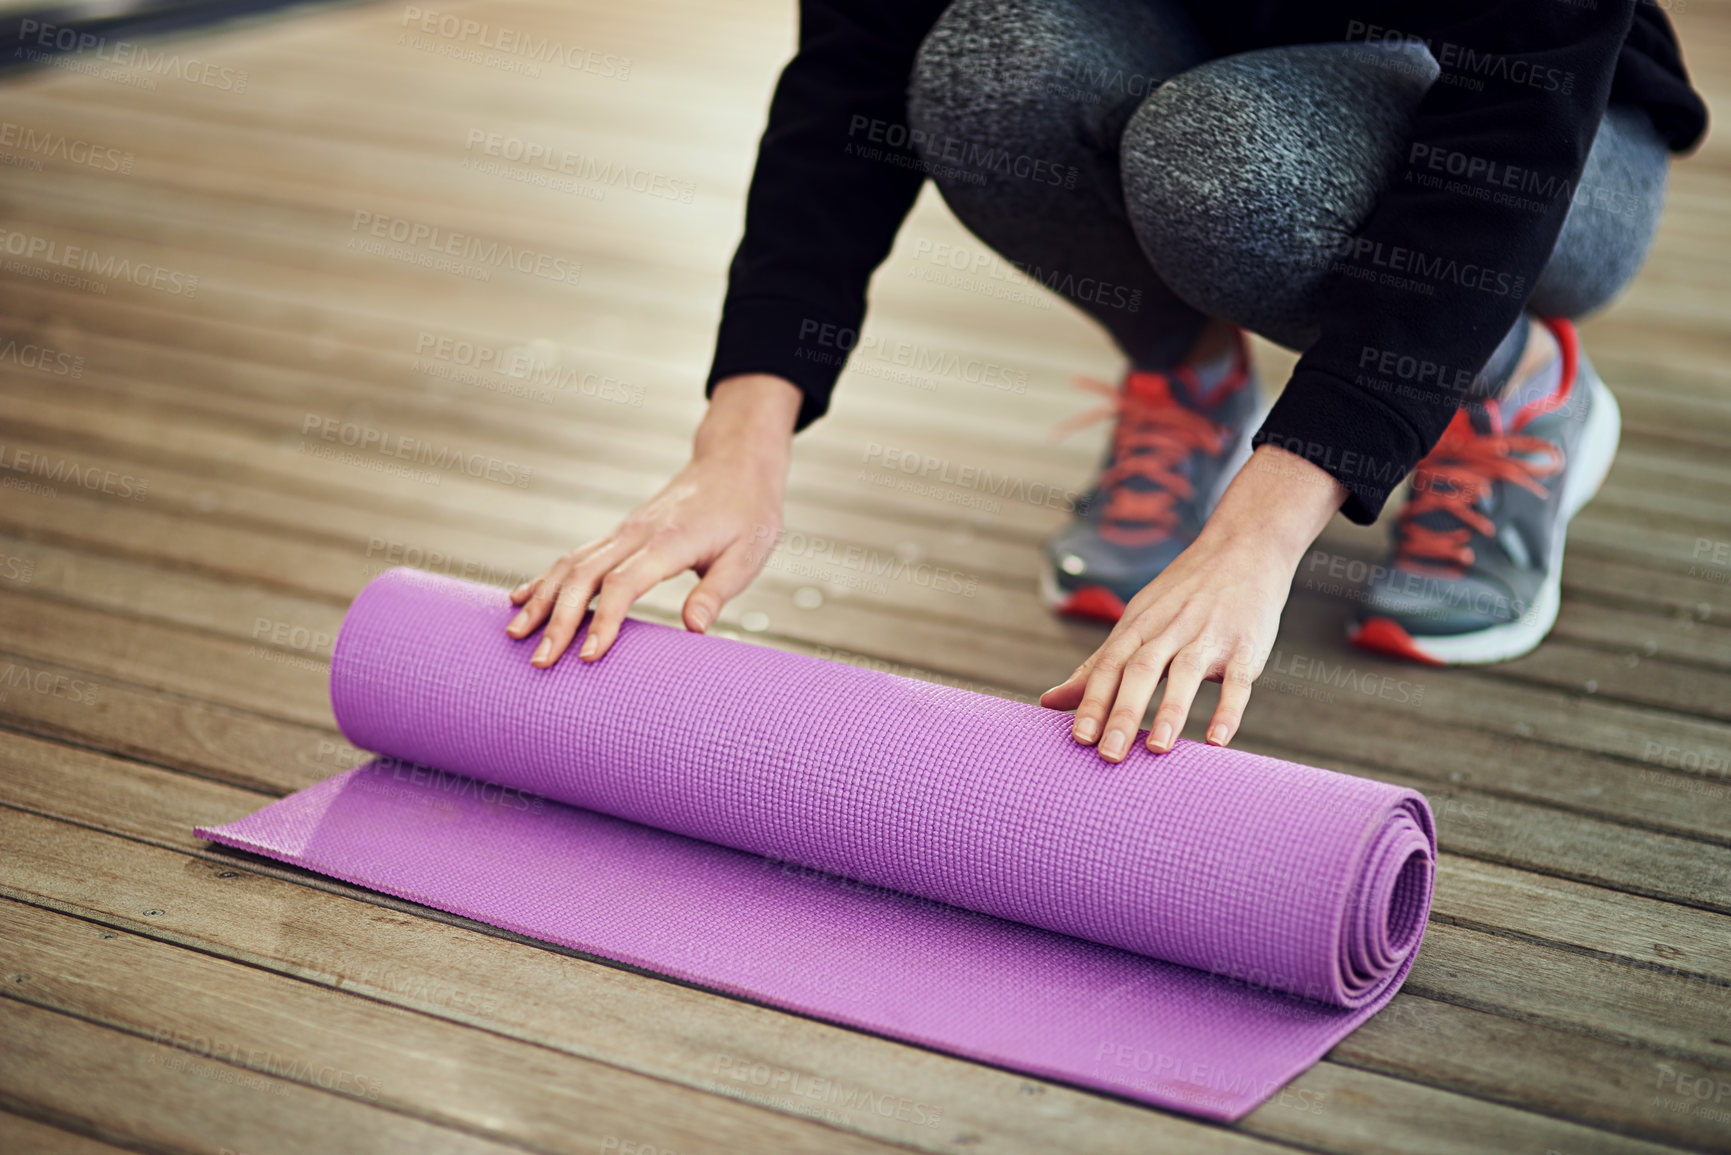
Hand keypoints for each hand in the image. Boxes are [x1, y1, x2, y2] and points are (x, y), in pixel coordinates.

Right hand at [507, 374, 801, 665]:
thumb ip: (716, 591)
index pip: (624, 583)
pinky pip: (574, 556)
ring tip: (515, 635)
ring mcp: (623, 532)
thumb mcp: (747, 555)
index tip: (588, 656)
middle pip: (584, 576)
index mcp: (669, 541)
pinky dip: (546, 579)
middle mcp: (636, 534)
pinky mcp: (619, 534)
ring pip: (570, 565)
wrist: (734, 464)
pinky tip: (521, 598)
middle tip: (541, 662)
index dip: (604, 620)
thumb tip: (694, 629)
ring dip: (541, 600)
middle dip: (558, 620)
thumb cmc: (748, 513)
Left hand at [1038, 444, 1346, 759]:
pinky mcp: (1246, 646)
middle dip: (1123, 712)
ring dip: (1171, 710)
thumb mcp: (1135, 622)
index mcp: (1139, 626)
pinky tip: (1217, 740)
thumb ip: (1096, 667)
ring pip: (1186, 672)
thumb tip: (1048, 702)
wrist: (1243, 549)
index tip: (1078, 738)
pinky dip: (1229, 709)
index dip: (1092, 701)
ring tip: (1156, 748)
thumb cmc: (1181, 597)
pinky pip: (1238, 680)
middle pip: (1141, 670)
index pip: (1109, 665)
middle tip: (1108, 755)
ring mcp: (1209, 636)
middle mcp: (1170, 629)